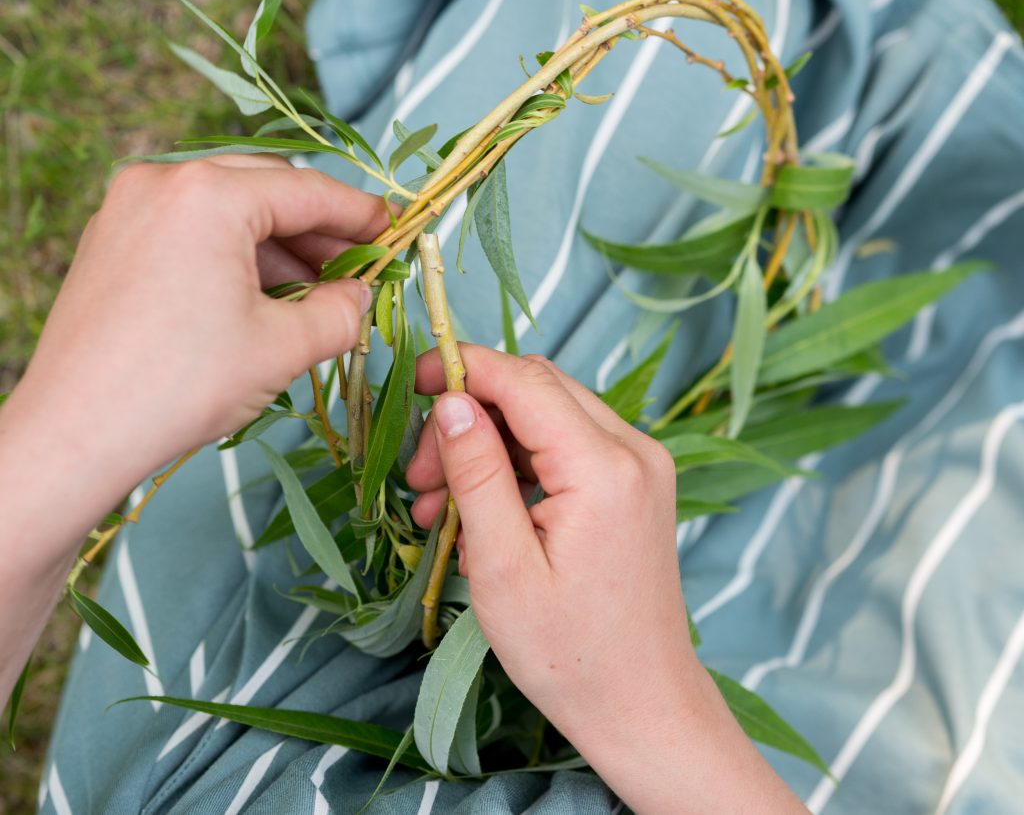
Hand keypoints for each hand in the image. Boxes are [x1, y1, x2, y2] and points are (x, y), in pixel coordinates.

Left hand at [13, 156, 382, 484]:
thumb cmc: (181, 385)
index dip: (361, 215)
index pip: (309, 191)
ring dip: (280, 248)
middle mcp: (163, 181)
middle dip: (320, 232)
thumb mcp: (283, 347)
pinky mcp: (113, 239)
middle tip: (361, 270)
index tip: (396, 232)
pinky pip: (193, 230)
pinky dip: (236, 256)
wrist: (77, 432)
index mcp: (209, 194)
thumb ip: (341, 312)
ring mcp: (130, 208)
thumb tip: (361, 296)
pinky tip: (265, 298)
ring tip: (318, 296)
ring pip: (229, 211)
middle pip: (267, 191)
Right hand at [406, 346, 805, 813]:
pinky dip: (518, 467)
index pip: (524, 380)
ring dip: (488, 444)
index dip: (462, 367)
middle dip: (469, 415)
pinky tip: (479, 513)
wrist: (642, 704)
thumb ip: (477, 474)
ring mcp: (641, 466)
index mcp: (604, 468)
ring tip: (437, 506)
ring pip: (547, 416)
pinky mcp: (634, 485)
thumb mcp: (502, 567)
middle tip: (419, 477)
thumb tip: (451, 401)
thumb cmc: (568, 654)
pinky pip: (566, 447)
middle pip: (535, 389)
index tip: (411, 381)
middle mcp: (634, 451)